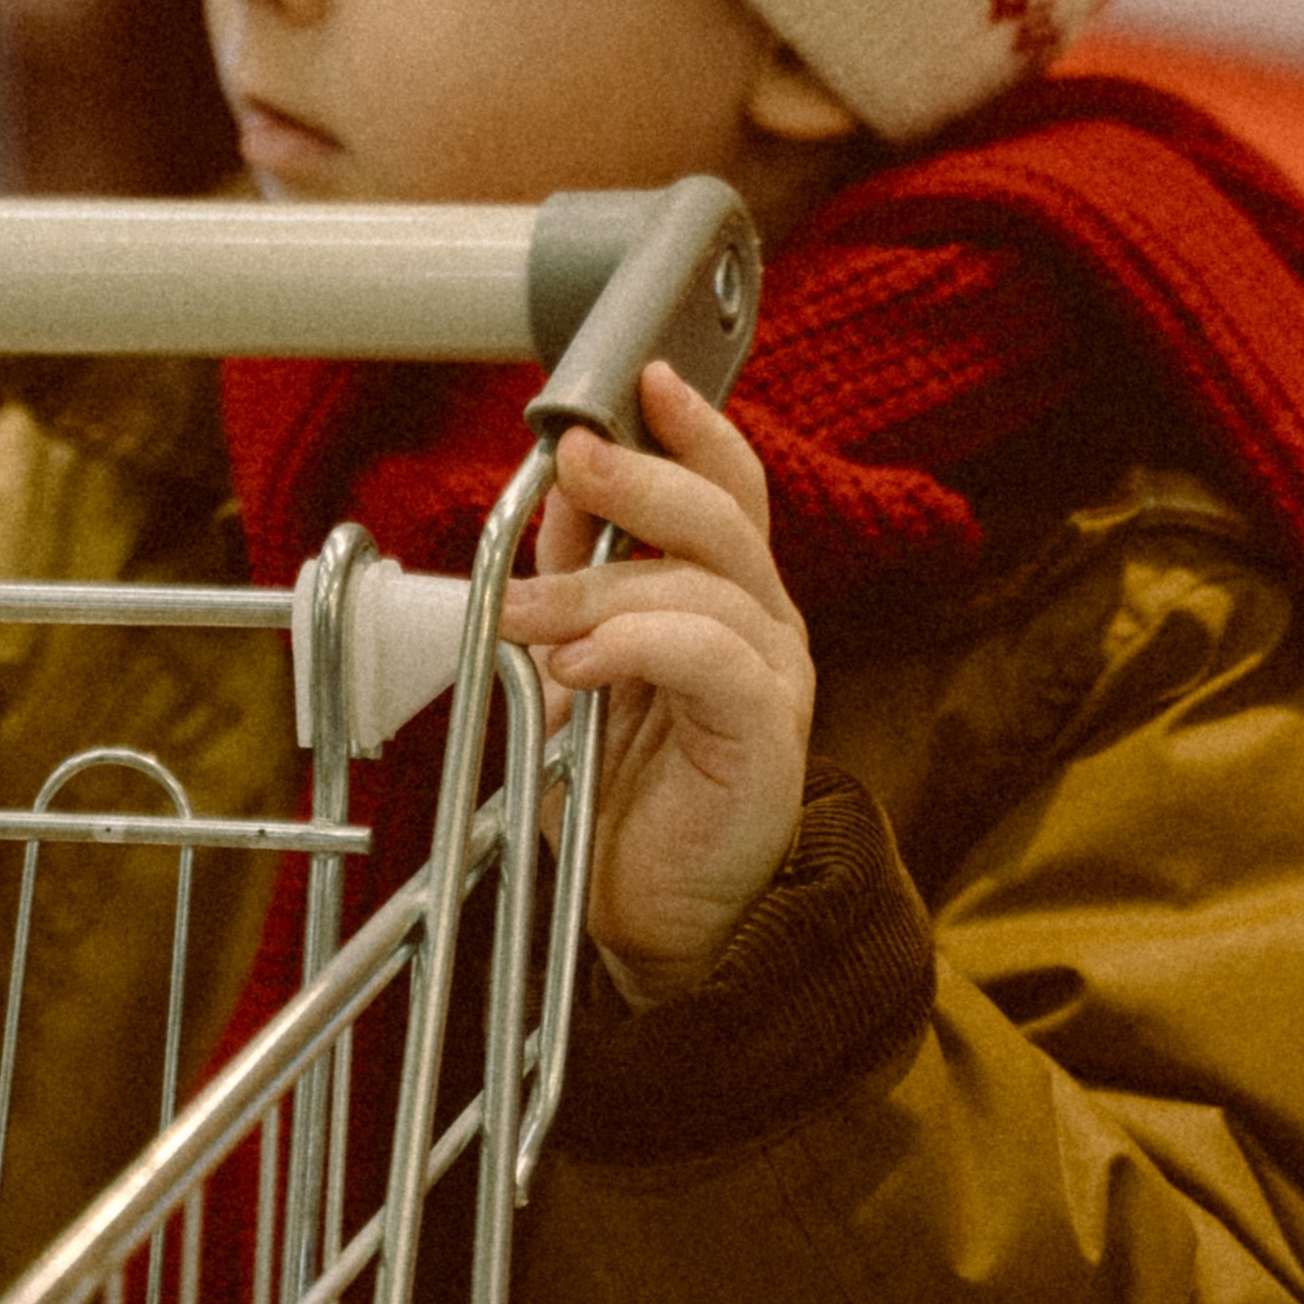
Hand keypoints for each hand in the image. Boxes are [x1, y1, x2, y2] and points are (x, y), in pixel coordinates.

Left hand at [502, 359, 813, 1007]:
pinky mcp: (766, 736)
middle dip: (641, 474)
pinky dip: (638, 646)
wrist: (654, 924)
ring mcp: (772, 678)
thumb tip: (556, 497)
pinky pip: (710, 660)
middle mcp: (762, 625)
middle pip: (721, 515)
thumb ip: (576, 581)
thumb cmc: (621, 802)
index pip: (727, 485)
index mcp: (724, 597)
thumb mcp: (578, 667)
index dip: (692, 427)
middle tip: (572, 456)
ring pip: (704, 584)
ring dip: (600, 584)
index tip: (641, 380)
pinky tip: (579, 666)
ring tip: (531, 611)